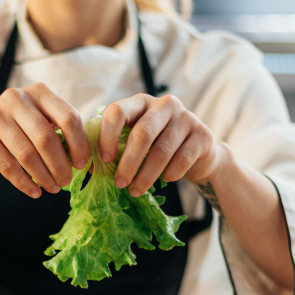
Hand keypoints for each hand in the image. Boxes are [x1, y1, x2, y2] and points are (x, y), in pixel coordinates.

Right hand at [0, 83, 88, 198]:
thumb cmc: (15, 124)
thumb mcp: (36, 115)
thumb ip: (58, 128)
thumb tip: (83, 158)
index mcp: (38, 92)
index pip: (68, 117)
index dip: (78, 144)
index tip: (81, 164)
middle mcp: (16, 99)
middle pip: (46, 139)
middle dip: (60, 165)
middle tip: (65, 181)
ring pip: (27, 155)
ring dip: (43, 177)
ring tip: (53, 188)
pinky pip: (8, 166)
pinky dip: (24, 183)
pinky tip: (34, 192)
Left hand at [98, 94, 218, 195]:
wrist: (197, 154)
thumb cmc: (157, 148)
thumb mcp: (135, 144)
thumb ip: (115, 149)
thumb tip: (91, 170)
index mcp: (140, 103)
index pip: (118, 111)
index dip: (107, 136)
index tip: (105, 159)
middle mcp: (164, 105)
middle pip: (141, 133)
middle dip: (128, 163)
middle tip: (120, 183)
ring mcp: (186, 117)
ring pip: (161, 150)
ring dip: (146, 175)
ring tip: (136, 191)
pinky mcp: (203, 134)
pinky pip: (182, 159)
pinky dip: (170, 173)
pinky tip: (165, 180)